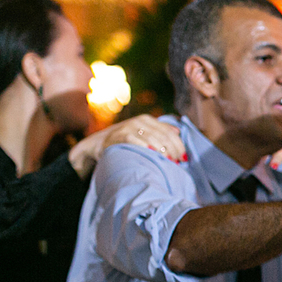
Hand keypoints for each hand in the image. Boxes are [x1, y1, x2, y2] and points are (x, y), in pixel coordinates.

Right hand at [69, 116, 184, 177]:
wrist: (99, 144)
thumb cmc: (125, 141)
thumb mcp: (143, 133)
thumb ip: (160, 131)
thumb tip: (178, 132)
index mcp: (148, 120)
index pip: (170, 132)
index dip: (179, 145)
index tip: (183, 157)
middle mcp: (140, 121)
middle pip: (164, 136)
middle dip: (173, 150)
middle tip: (177, 162)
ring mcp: (129, 127)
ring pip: (153, 138)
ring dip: (163, 151)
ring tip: (168, 162)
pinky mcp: (121, 135)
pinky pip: (137, 141)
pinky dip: (146, 148)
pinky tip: (152, 155)